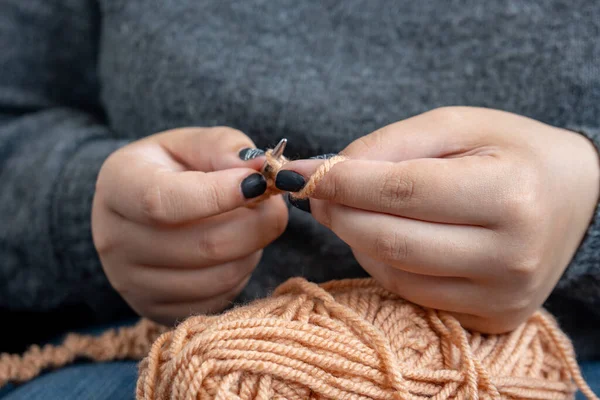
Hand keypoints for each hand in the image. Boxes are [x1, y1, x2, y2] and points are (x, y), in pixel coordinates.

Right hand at [92, 127, 287, 324]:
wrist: (139, 211)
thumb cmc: (170, 170)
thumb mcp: (190, 144)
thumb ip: (224, 147)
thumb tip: (261, 168)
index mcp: (119, 185)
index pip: (164, 201)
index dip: (220, 195)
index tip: (259, 183)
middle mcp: (115, 239)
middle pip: (205, 245)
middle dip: (257, 223)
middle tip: (271, 203)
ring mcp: (132, 283)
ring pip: (221, 276)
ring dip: (253, 249)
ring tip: (249, 224)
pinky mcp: (156, 310)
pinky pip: (219, 299)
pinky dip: (241, 274)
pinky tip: (234, 251)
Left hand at [276, 107, 599, 332]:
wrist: (573, 194)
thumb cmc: (512, 151)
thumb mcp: (456, 126)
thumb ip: (390, 145)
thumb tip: (328, 172)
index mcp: (509, 195)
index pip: (402, 192)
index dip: (342, 182)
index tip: (300, 172)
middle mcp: (510, 256)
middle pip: (391, 241)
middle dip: (339, 213)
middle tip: (316, 190)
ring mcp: (500, 295)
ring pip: (394, 272)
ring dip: (354, 238)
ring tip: (348, 207)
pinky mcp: (491, 317)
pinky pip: (411, 292)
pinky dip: (380, 261)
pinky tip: (379, 234)